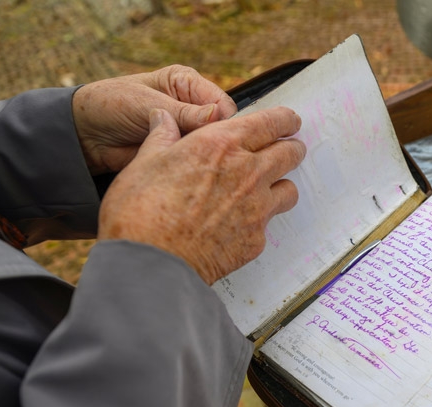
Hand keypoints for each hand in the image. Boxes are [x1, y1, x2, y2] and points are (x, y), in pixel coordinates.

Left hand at [72, 65, 237, 174]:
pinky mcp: (178, 154)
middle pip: (221, 127)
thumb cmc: (109, 105)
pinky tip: (185, 173)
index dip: (224, 120)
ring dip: (202, 156)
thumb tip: (217, 116)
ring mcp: (186, 132)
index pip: (221, 103)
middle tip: (201, 154)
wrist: (84, 135)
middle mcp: (192, 107)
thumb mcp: (147, 103)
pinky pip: (195, 163)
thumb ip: (183, 113)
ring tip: (190, 164)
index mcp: (187, 84)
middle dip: (214, 141)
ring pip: (210, 148)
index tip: (217, 137)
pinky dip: (192, 168)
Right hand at [98, 106, 304, 283]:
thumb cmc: (141, 212)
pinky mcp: (256, 240)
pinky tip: (237, 225)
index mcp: (222, 145)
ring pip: (289, 190)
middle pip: (290, 154)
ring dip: (280, 186)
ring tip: (264, 190)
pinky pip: (268, 225)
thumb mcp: (144, 162)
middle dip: (290, 149)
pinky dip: (257, 222)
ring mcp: (256, 209)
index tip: (289, 120)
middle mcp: (248, 173)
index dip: (285, 119)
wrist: (151, 265)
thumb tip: (161, 117)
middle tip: (285, 150)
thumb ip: (161, 136)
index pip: (271, 123)